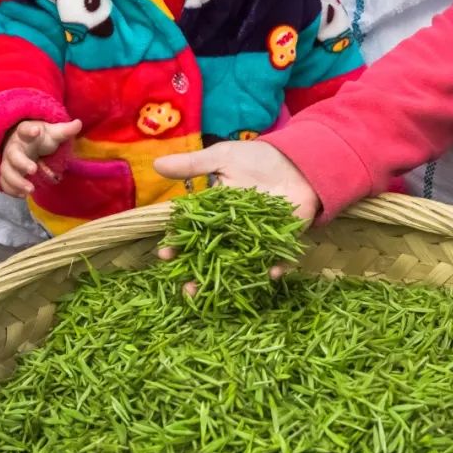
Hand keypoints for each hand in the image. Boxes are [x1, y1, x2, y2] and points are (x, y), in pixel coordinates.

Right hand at [0, 118, 81, 197]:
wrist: (27, 143)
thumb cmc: (41, 137)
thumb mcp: (54, 132)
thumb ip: (65, 130)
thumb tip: (78, 123)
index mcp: (24, 133)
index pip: (24, 129)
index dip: (28, 130)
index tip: (36, 131)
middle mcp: (13, 147)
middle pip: (12, 155)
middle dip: (21, 163)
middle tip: (33, 170)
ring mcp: (9, 161)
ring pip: (6, 171)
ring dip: (16, 181)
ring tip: (31, 190)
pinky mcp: (9, 172)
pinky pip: (5, 182)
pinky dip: (11, 190)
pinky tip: (22, 195)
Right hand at [154, 140, 319, 289]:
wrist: (297, 159)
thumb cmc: (258, 158)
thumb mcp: (223, 158)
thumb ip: (193, 165)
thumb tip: (155, 165)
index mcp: (216, 214)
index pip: (192, 233)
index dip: (178, 245)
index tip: (165, 254)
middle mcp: (234, 232)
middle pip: (211, 257)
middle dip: (197, 274)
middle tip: (187, 288)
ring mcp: (257, 240)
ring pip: (239, 265)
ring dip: (228, 281)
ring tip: (218, 294)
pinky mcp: (282, 241)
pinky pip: (277, 259)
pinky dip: (274, 268)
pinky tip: (270, 274)